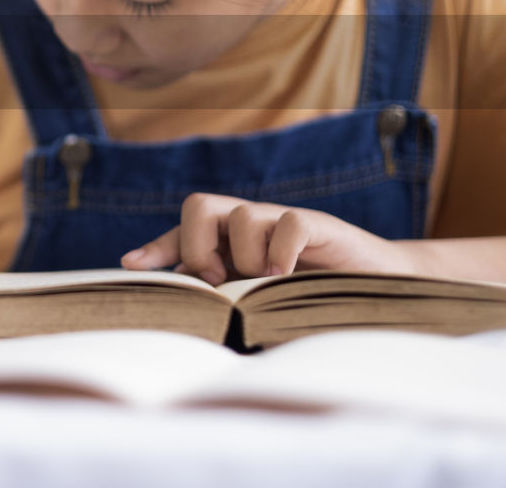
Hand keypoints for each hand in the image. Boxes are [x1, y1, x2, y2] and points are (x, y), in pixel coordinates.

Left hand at [120, 194, 412, 284]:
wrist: (376, 284)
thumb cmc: (311, 294)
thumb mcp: (258, 297)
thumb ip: (223, 295)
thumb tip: (178, 300)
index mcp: (230, 241)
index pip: (183, 232)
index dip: (156, 248)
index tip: (130, 266)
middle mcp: (250, 223)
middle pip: (200, 206)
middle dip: (198, 245)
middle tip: (217, 280)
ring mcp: (282, 220)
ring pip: (240, 217)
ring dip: (247, 257)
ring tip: (268, 283)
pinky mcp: (318, 224)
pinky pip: (285, 224)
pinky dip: (279, 252)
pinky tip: (288, 276)